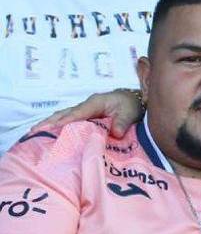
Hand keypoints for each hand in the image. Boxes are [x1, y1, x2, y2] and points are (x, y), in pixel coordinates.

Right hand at [26, 89, 143, 139]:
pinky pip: (67, 120)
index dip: (66, 120)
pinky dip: (56, 126)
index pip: (78, 112)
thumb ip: (123, 122)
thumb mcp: (129, 112)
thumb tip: (116, 133)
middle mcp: (85, 105)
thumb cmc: (130, 105)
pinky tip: (48, 133)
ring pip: (63, 116)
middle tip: (34, 131)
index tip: (54, 127)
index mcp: (95, 102)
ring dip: (49, 124)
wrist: (132, 100)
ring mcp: (83, 110)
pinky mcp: (84, 116)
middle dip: (49, 122)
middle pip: (64, 113)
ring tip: (34, 133)